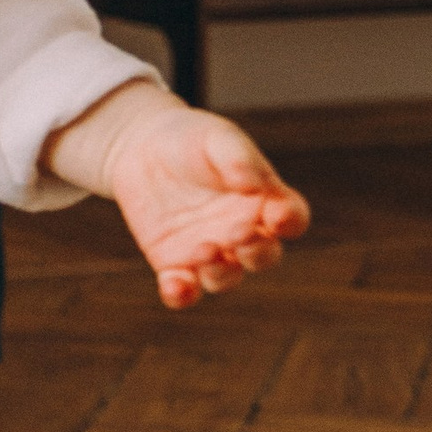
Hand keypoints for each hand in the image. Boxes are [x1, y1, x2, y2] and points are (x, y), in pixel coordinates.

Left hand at [45, 82, 309, 307]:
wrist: (140, 147)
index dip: (290, 222)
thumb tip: (255, 186)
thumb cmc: (190, 139)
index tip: (277, 217)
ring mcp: (210, 250)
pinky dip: (182, 294)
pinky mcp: (174, 263)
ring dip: (220, 272)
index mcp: (263, 200)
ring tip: (205, 250)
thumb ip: (238, 158)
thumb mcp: (216, 137)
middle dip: (256, 252)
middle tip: (238, 234)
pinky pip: (184, 289)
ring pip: (225, 277)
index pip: (291, 219)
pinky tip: (176, 286)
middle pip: (263, 256)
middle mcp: (242, 231)